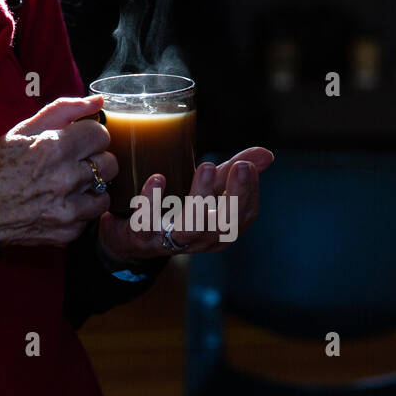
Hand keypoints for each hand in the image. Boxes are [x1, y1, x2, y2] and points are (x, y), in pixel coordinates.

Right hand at [0, 96, 116, 246]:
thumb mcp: (22, 131)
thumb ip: (63, 111)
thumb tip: (97, 101)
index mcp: (53, 148)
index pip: (101, 134)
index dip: (90, 136)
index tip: (79, 141)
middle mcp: (65, 179)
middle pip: (109, 163)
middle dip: (94, 160)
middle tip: (74, 164)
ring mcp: (67, 209)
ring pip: (105, 193)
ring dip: (92, 188)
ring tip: (70, 186)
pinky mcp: (67, 232)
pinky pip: (91, 217)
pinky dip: (80, 211)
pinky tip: (60, 204)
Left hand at [97, 147, 274, 260]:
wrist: (128, 235)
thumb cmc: (174, 208)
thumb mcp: (206, 188)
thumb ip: (232, 172)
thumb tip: (267, 155)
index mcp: (219, 230)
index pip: (244, 216)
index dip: (249, 193)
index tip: (248, 166)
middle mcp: (199, 239)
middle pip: (224, 225)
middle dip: (235, 195)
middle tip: (239, 167)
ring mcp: (170, 240)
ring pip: (191, 227)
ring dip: (201, 197)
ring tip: (206, 167)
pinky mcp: (141, 237)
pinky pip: (148, 223)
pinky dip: (153, 200)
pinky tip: (158, 178)